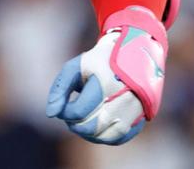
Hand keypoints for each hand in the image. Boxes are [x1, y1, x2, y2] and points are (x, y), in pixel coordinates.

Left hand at [46, 6, 166, 144]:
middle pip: (91, 127)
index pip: (79, 112)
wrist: (132, 55)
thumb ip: (59, 89)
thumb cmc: (98, 63)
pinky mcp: (141, 118)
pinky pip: (119, 138)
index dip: (65, 112)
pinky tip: (95, 126)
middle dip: (74, 124)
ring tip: (81, 121)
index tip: (62, 106)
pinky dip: (103, 136)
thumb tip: (51, 114)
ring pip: (105, 137)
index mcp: (105, 84)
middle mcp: (124, 100)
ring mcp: (135, 111)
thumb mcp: (75, 68)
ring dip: (88, 134)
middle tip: (70, 114)